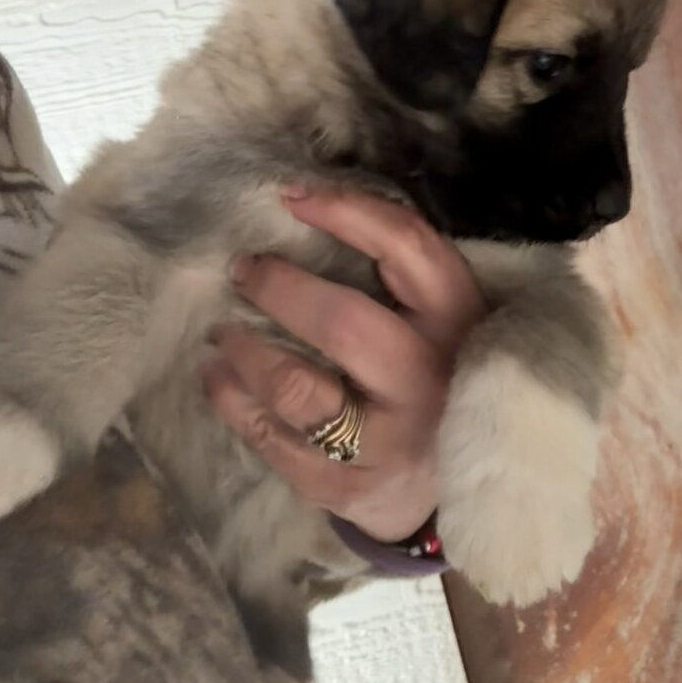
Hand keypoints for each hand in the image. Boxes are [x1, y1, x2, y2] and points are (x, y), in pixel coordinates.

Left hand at [201, 189, 484, 543]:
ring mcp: (386, 441)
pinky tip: (218, 377)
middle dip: (279, 288)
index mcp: (458, 323)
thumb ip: (399, 277)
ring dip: (245, 352)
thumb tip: (304, 208)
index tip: (291, 196)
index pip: (406, 248)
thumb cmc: (439, 375)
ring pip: (296, 390)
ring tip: (220, 334)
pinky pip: (273, 439)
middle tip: (242, 270)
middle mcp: (426, 381)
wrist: (463, 483)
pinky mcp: (347, 486)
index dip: (346, 212)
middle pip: (341, 323)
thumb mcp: (443, 319)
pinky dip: (234, 402)